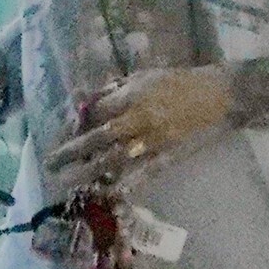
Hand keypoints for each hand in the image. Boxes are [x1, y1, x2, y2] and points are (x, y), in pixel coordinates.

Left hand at [48, 66, 229, 195]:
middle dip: (71, 151)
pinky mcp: (167, 156)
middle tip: (49, 163)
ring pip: (115, 159)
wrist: (219, 96)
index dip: (76, 124)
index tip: (61, 134)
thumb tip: (85, 99)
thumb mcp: (144, 76)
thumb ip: (115, 88)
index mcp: (133, 95)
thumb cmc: (179, 82)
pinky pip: (143, 173)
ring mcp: (153, 140)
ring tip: (66, 182)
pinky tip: (107, 192)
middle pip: (98, 138)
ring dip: (88, 172)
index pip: (96, 112)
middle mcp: (139, 118)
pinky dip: (126, 184)